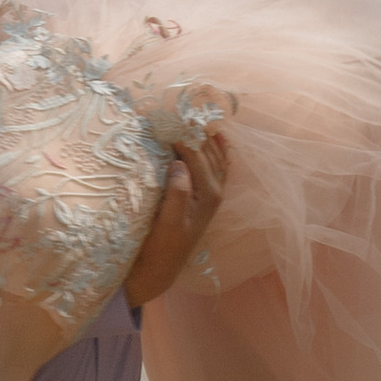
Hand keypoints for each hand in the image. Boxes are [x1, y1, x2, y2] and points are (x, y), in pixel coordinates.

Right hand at [122, 125, 229, 305]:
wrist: (162, 268)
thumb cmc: (163, 246)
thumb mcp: (168, 222)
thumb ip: (177, 193)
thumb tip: (179, 162)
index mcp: (208, 193)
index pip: (195, 153)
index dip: (181, 133)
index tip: (163, 117)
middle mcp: (215, 190)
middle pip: (207, 150)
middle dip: (192, 130)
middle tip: (175, 111)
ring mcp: (213, 193)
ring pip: (214, 155)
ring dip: (203, 136)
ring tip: (189, 117)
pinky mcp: (207, 197)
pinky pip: (218, 166)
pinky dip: (216, 149)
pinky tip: (213, 138)